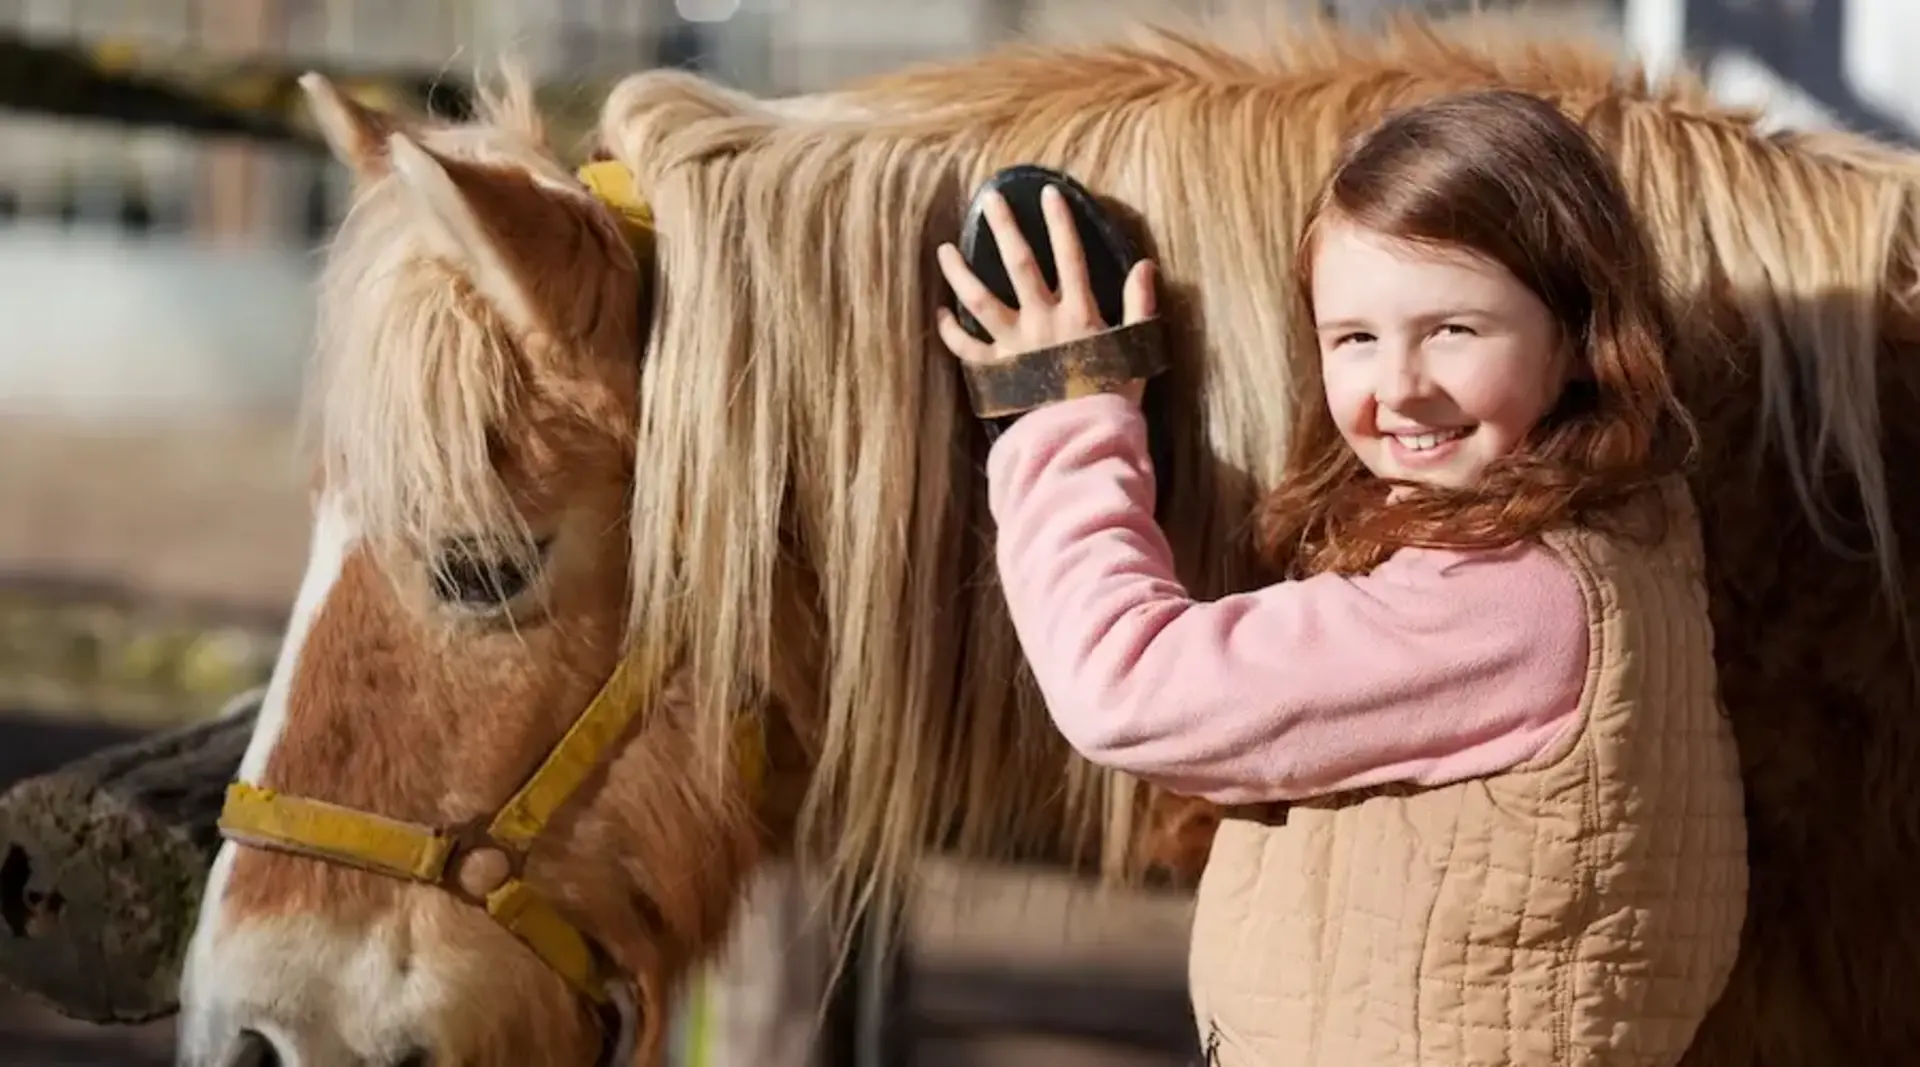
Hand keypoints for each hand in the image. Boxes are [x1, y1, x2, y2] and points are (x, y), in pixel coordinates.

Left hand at [936, 184, 1157, 406]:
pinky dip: (950, 332)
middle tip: (990, 201)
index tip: (1048, 193)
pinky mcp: (997, 372)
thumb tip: (1145, 265)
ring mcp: (1016, 346)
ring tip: (944, 250)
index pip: (1071, 256)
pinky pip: (966, 349)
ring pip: (980, 301)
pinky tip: (940, 313)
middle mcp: (1043, 322)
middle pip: (1020, 265)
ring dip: (960, 274)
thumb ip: (1139, 306)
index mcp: (1079, 314)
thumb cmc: (1113, 398)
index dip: (1060, 222)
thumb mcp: (1134, 349)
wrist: (1084, 438)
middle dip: (1005, 229)